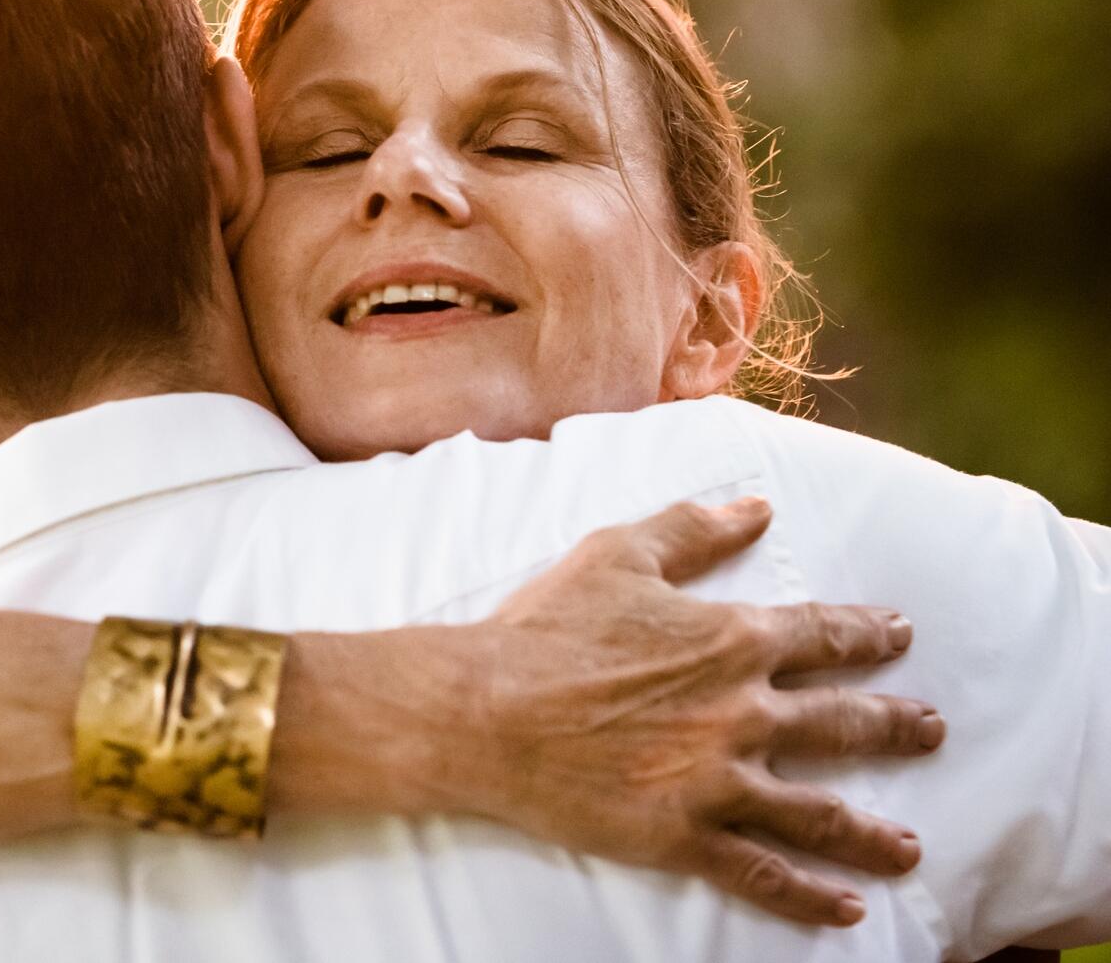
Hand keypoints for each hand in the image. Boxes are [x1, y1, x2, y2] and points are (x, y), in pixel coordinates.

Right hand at [422, 498, 938, 926]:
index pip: (824, 636)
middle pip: (844, 722)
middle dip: (896, 726)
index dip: (868, 634)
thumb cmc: (546, 628)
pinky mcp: (685, 835)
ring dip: (873, 832)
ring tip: (910, 847)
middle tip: (931, 730)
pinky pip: (764, 873)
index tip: (899, 634)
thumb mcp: (618, 554)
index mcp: (730, 641)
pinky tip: (847, 909)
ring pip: (820, 813)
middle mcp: (742, 712)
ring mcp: (718, 780)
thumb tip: (756, 508)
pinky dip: (811, 895)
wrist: (485, 709)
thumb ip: (693, 529)